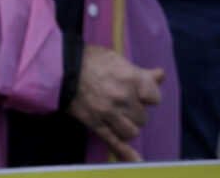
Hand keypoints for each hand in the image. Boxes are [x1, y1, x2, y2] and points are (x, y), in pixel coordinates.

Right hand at [65, 45, 163, 162]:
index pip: (154, 97)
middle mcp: (124, 98)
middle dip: (134, 111)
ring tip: (117, 118)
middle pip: (142, 116)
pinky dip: (125, 153)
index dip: (146, 95)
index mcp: (132, 79)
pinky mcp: (96, 124)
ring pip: (131, 131)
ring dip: (126, 126)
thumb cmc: (88, 60)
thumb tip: (161, 75)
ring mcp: (110, 113)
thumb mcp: (115, 59)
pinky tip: (136, 160)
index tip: (138, 92)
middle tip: (121, 102)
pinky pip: (115, 141)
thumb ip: (140, 72)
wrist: (58, 68)